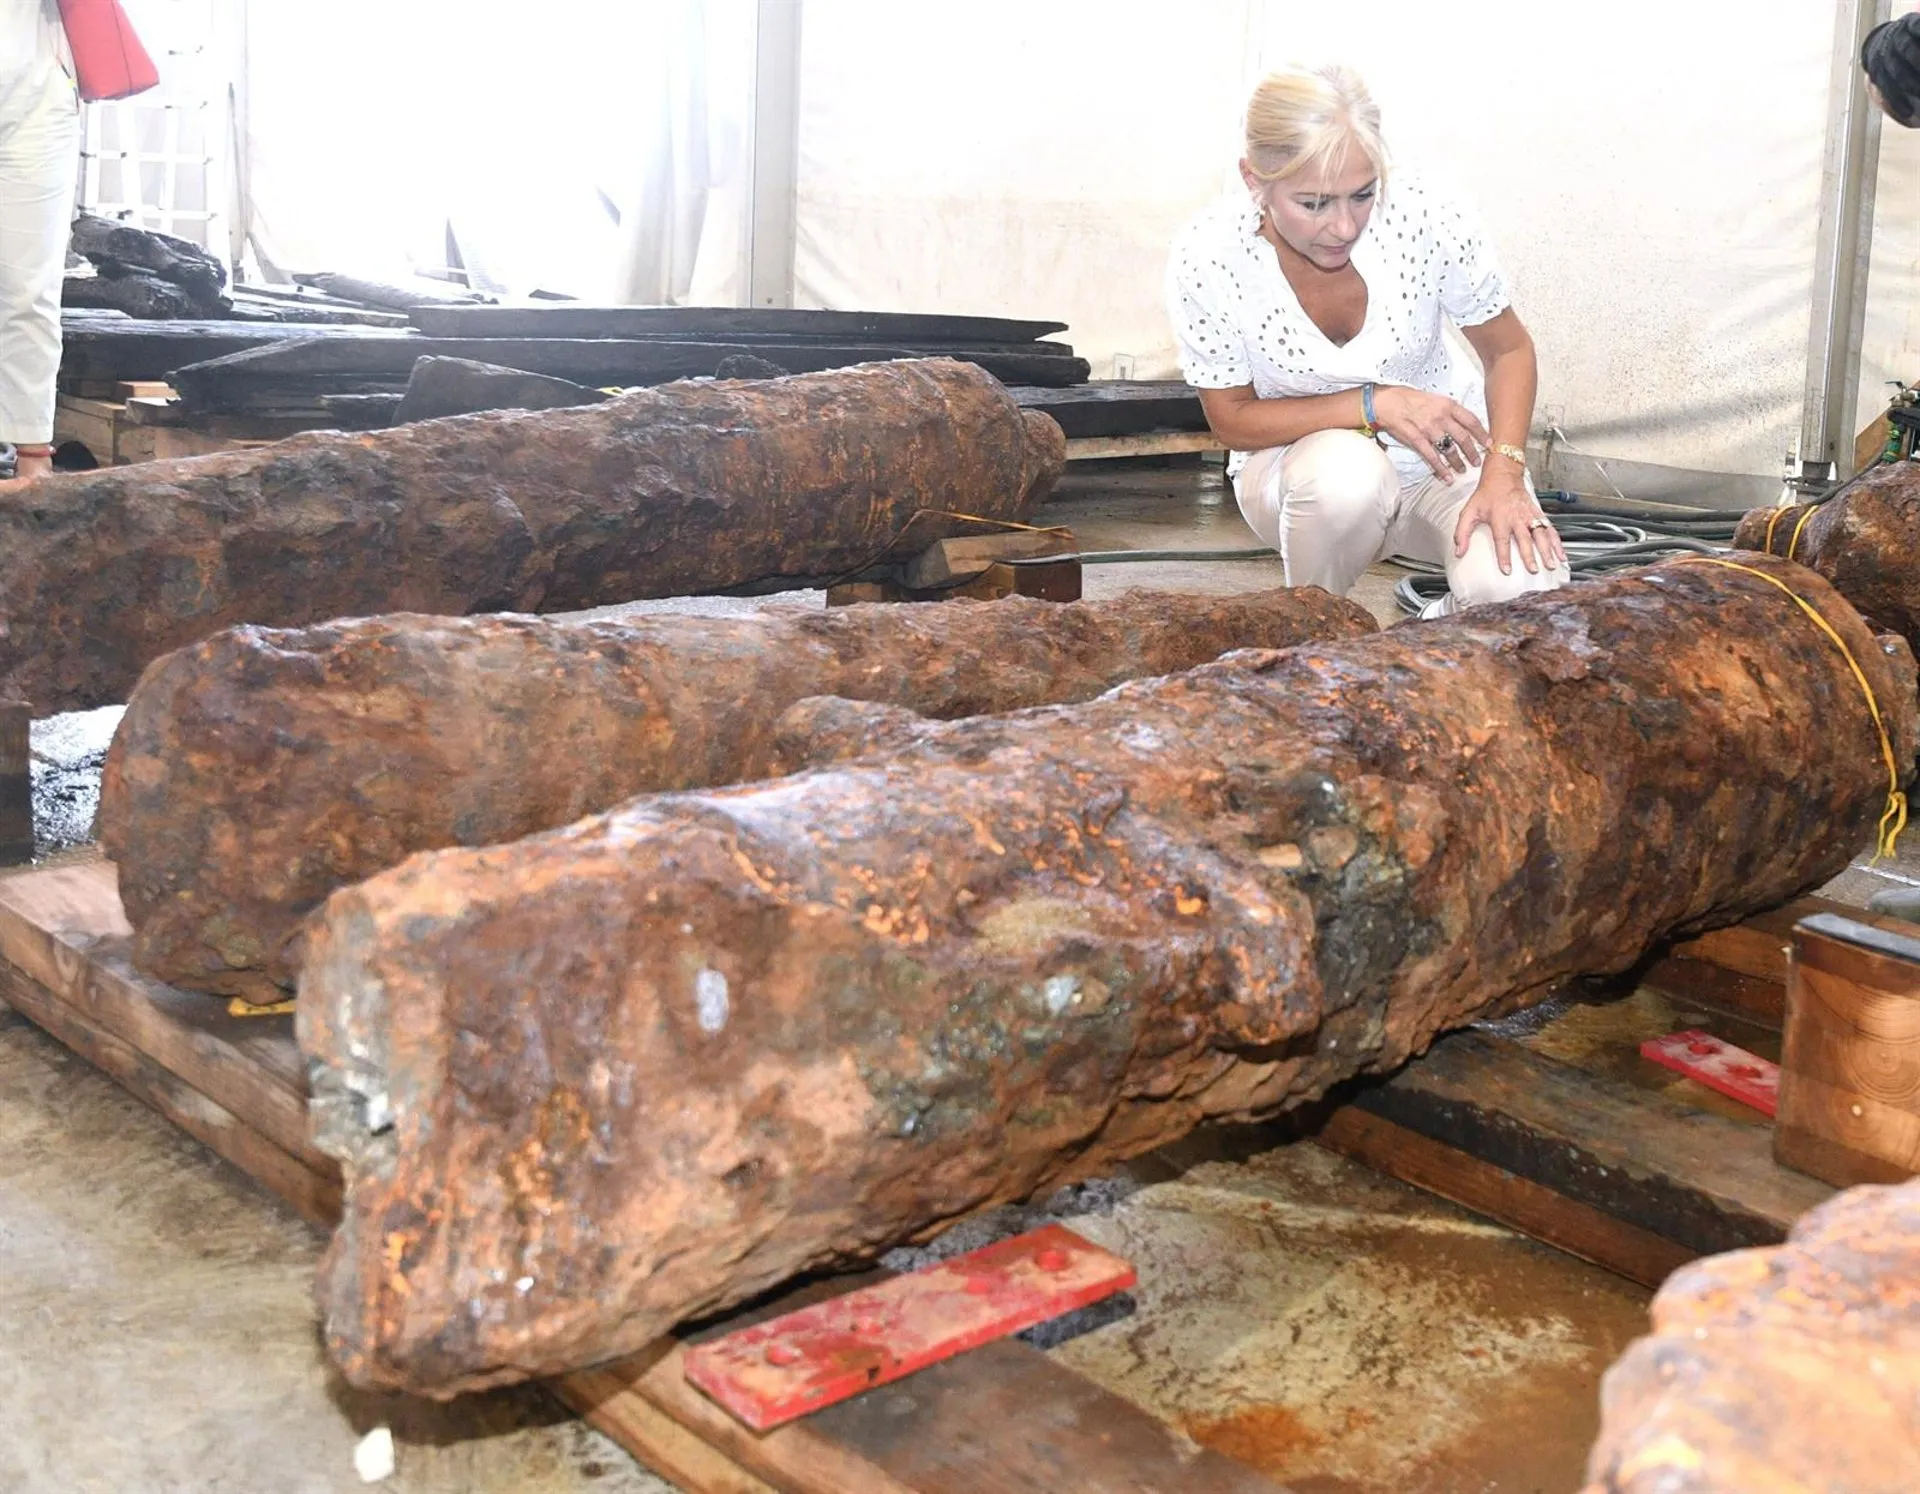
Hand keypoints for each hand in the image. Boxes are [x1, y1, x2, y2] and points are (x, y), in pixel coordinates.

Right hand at [1372, 386, 1490, 480]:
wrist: (1387, 402)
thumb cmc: (1409, 399)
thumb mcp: (1434, 398)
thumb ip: (1449, 410)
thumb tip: (1462, 422)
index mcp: (1447, 405)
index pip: (1471, 420)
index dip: (1482, 433)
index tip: (1489, 443)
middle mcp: (1441, 417)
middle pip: (1463, 437)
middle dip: (1472, 452)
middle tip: (1477, 462)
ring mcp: (1429, 429)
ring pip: (1449, 449)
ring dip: (1458, 462)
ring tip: (1462, 470)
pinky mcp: (1416, 440)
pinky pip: (1432, 457)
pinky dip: (1441, 469)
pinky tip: (1447, 477)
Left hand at [1452, 466, 1566, 575]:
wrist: (1503, 475)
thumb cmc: (1485, 495)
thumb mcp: (1468, 512)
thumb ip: (1462, 533)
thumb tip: (1459, 552)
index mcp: (1500, 517)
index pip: (1502, 540)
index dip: (1504, 556)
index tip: (1507, 570)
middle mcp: (1517, 517)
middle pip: (1525, 539)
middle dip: (1530, 556)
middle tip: (1533, 570)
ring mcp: (1529, 515)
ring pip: (1541, 534)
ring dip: (1547, 550)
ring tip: (1551, 564)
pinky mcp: (1538, 513)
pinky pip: (1550, 529)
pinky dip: (1557, 542)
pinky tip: (1561, 553)